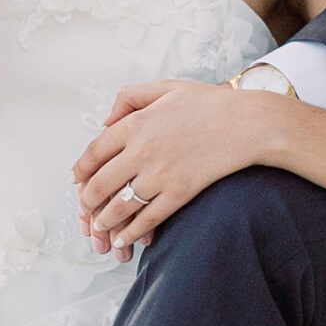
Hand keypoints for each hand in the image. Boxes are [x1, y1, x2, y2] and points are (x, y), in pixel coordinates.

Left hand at [73, 77, 272, 257]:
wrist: (249, 124)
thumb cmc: (209, 103)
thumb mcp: (165, 86)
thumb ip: (129, 97)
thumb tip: (105, 121)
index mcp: (135, 123)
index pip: (93, 153)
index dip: (80, 172)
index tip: (77, 182)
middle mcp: (142, 150)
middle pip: (100, 184)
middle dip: (87, 202)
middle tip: (85, 210)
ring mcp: (160, 174)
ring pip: (120, 206)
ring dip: (104, 222)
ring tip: (99, 229)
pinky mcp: (180, 193)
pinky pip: (148, 218)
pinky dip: (132, 232)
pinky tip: (126, 238)